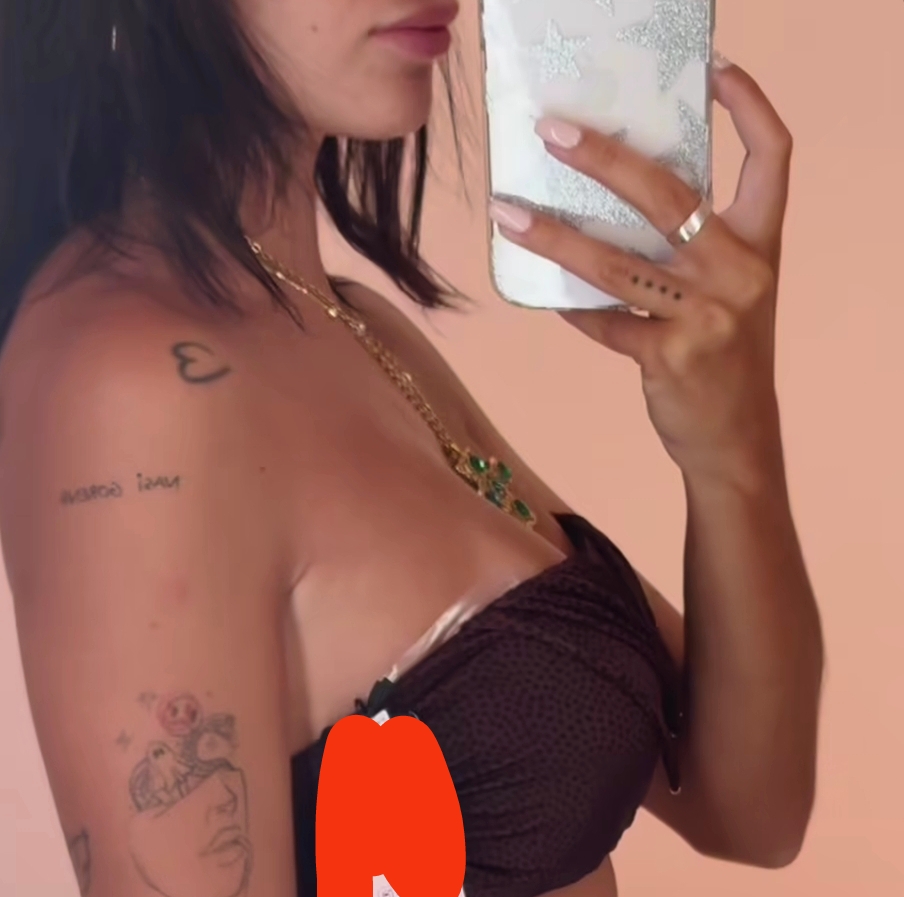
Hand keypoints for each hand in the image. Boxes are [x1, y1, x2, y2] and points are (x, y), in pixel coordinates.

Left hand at [489, 59, 793, 485]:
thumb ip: (695, 246)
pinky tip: (544, 294)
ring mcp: (705, 317)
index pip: (772, 157)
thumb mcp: (732, 291)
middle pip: (669, 195)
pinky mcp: (669, 358)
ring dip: (555, 238)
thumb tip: (617, 193)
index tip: (712, 71)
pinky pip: (606, 322)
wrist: (737, 442)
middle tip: (553, 133)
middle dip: (605, 159)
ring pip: (617, 263)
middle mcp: (741, 273)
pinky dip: (573, 308)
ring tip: (508, 214)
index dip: (748, 106)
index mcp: (761, 245)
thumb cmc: (726, 356)